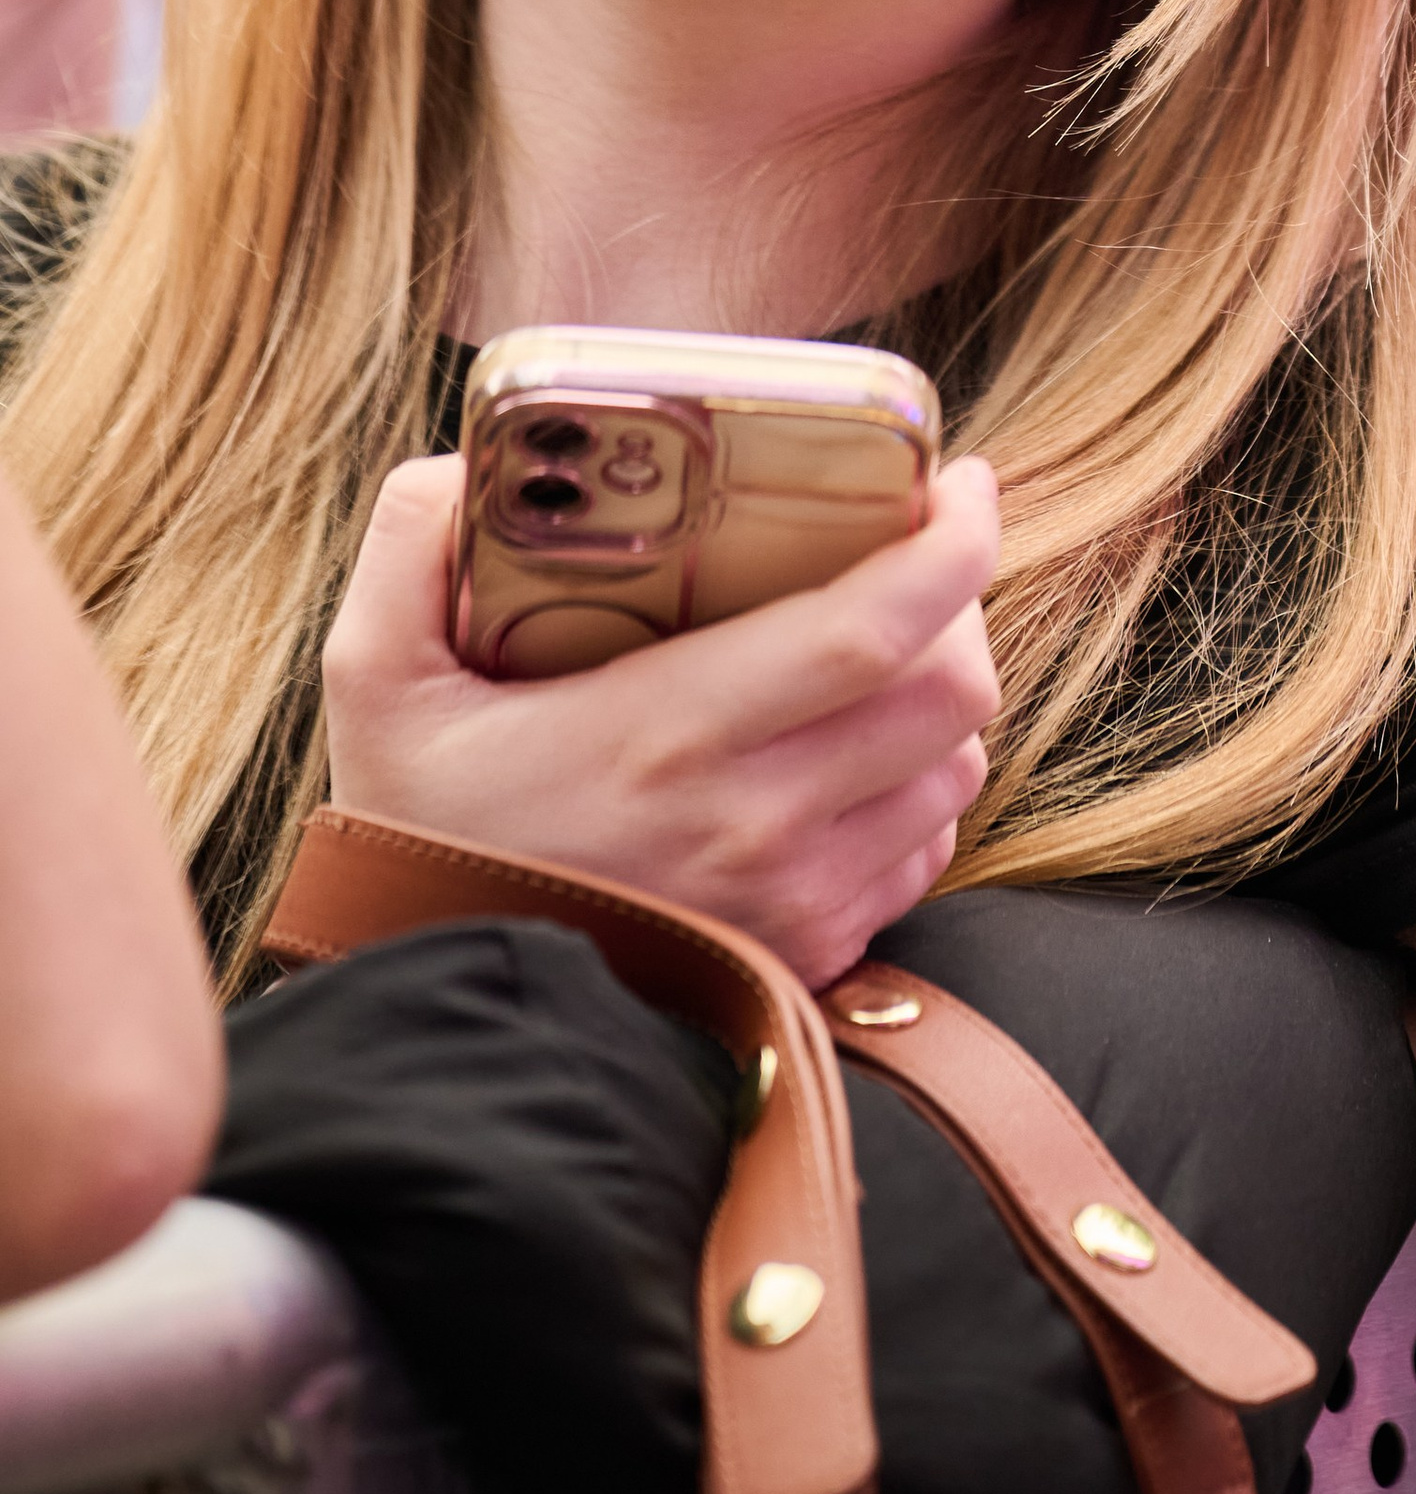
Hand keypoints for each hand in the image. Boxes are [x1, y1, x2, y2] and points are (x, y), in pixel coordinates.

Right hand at [322, 453, 1001, 986]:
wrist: (438, 1031)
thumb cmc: (418, 840)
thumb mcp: (376, 680)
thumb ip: (410, 547)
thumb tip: (470, 462)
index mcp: (666, 731)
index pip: (873, 626)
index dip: (951, 543)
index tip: (961, 484)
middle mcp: (754, 823)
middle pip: (949, 692)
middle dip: (958, 606)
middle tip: (911, 559)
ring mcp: (795, 899)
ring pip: (954, 768)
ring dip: (941, 698)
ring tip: (882, 654)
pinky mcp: (812, 953)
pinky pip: (924, 851)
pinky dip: (917, 789)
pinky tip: (853, 757)